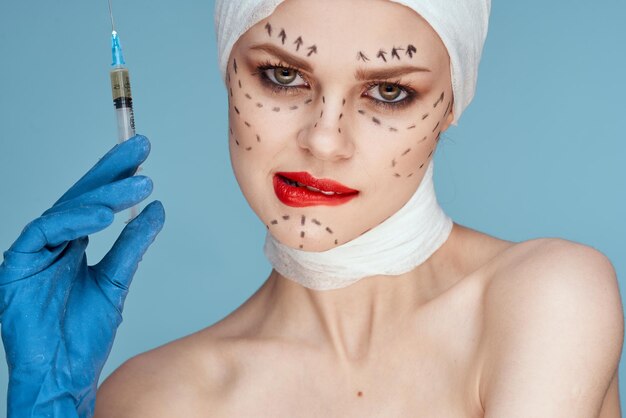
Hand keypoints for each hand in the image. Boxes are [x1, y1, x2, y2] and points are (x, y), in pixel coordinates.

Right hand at [0, 135, 164, 416]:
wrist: (62, 376)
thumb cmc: (83, 335)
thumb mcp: (116, 281)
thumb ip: (132, 244)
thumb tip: (156, 209)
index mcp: (72, 245)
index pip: (95, 201)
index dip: (117, 175)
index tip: (142, 153)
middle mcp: (51, 244)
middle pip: (80, 197)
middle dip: (110, 170)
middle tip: (139, 146)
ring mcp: (32, 253)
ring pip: (65, 210)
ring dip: (102, 196)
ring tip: (137, 186)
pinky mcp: (16, 266)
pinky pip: (44, 232)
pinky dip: (74, 221)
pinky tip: (104, 215)